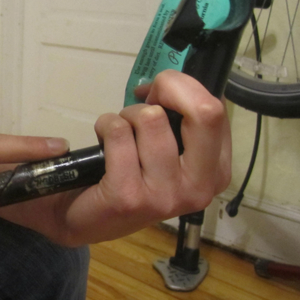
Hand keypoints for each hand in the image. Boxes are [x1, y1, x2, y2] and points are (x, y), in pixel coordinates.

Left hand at [54, 69, 230, 245]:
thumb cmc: (128, 173)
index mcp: (216, 171)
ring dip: (126, 115)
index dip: (182, 88)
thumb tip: (166, 82)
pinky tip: (102, 143)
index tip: (159, 94)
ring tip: (120, 134)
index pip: (216, 109)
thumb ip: (178, 116)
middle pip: (204, 112)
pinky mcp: (129, 196)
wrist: (82, 216)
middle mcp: (200, 187)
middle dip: (168, 89)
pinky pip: (118, 133)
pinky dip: (105, 125)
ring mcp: (166, 195)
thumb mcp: (165, 145)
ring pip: (151, 118)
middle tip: (144, 100)